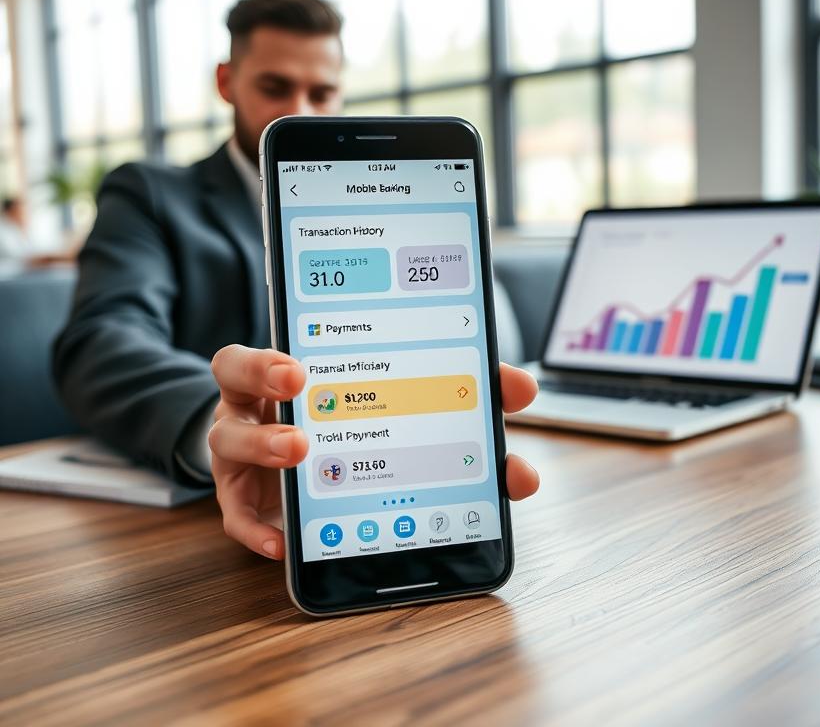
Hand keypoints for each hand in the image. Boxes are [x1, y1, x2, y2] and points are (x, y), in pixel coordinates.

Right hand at [208, 345, 540, 559]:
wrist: (293, 467)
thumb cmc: (357, 422)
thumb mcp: (397, 399)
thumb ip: (463, 390)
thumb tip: (521, 387)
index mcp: (297, 368)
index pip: (274, 344)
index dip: (276, 350)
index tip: (302, 362)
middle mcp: (261, 402)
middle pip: (237, 374)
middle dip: (264, 374)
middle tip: (297, 382)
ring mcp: (246, 450)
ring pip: (228, 440)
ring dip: (263, 445)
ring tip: (298, 451)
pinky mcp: (246, 499)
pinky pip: (237, 515)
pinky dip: (257, 530)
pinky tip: (284, 545)